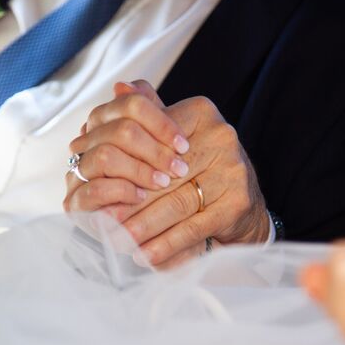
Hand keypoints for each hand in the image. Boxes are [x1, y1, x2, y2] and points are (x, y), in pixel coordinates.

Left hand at [64, 81, 269, 267]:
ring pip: (174, 203)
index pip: (152, 139)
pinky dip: (166, 245)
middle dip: (128, 203)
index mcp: (201, 112)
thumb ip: (148, 114)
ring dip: (142, 228)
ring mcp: (232, 169)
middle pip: (161, 175)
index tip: (98, 186)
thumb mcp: (177, 135)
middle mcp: (221, 135)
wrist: (247, 203)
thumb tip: (118, 88)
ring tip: (118, 242)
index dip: (124, 167)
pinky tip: (146, 256)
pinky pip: (192, 227)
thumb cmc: (202, 166)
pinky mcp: (237, 202)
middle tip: (101, 222)